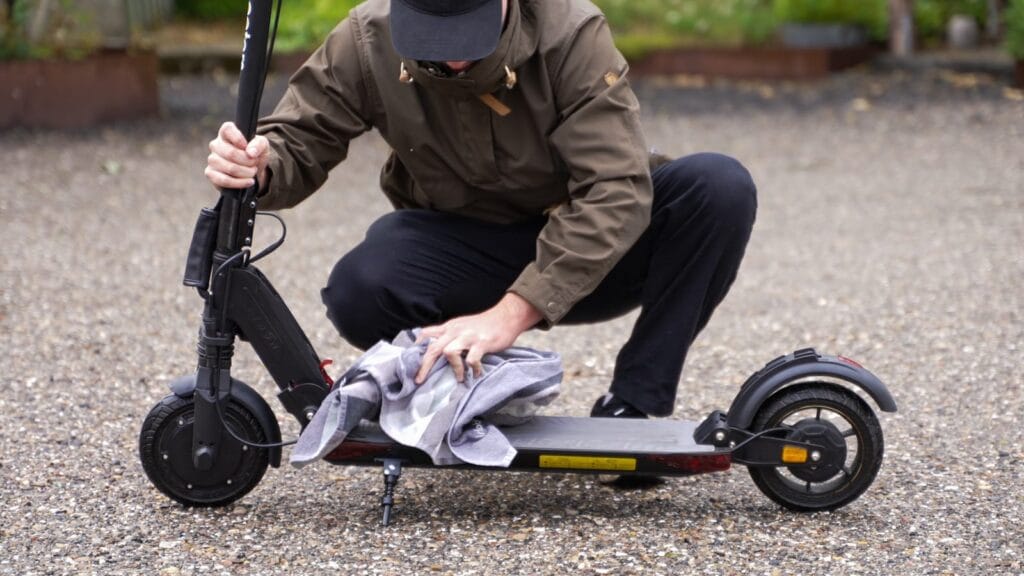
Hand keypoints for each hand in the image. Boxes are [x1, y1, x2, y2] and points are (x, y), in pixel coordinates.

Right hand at [205, 121, 270, 190]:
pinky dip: (240, 183)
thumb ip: (259, 144)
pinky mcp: (211, 174)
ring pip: (230, 168)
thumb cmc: (255, 153)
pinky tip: (249, 182)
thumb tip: (251, 152)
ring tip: (252, 171)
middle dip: (248, 161)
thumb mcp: (263, 145)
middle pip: (231, 153)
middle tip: (255, 163)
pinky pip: (224, 180)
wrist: (253, 170)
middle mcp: (216, 144)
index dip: (239, 139)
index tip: (248, 148)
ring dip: (246, 173)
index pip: (227, 129)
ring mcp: (212, 159)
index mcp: (226, 132)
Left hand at [415, 293, 542, 383]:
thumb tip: (439, 351)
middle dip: (424, 365)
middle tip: (419, 380)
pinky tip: (477, 374)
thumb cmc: (485, 324)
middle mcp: (455, 330)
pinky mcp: (481, 343)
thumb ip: (451, 335)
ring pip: (449, 352)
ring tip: (459, 377)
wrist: (506, 316)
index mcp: (449, 327)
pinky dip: (473, 369)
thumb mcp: (463, 326)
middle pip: (433, 348)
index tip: (411, 361)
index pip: (426, 334)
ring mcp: (468, 336)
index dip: (416, 347)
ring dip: (453, 367)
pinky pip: (471, 360)